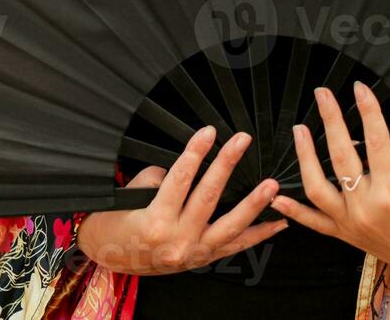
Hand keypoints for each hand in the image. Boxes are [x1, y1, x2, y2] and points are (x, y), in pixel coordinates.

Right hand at [77, 125, 287, 275]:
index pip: (180, 178)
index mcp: (156, 221)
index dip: (196, 152)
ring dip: (254, 204)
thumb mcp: (132, 195)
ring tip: (272, 185)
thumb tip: (189, 167)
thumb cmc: (118, 222)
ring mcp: (193, 253)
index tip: (209, 131)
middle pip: (208, 197)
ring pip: (230, 227)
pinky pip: (236, 246)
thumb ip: (161, 179)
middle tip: (242, 141)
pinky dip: (258, 234)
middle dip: (227, 165)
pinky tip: (277, 222)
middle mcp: (177, 240)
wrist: (112, 256)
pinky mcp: (203, 259)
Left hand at [267, 81, 389, 286]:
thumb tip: (367, 143)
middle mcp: (368, 209)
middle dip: (330, 121)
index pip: (376, 142)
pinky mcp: (347, 237)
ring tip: (300, 131)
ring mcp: (353, 225)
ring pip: (317, 189)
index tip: (360, 89)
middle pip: (341, 157)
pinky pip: (315, 223)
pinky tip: (277, 196)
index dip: (368, 111)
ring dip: (305, 157)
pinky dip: (294, 211)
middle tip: (323, 96)